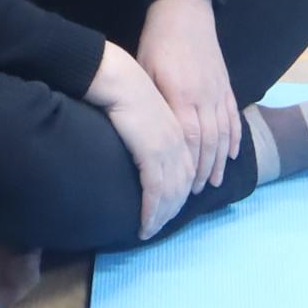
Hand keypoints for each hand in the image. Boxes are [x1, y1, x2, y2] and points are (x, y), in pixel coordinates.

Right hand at [89, 40, 197, 238]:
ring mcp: (168, 149)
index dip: (181, 192)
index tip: (170, 208)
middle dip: (172, 210)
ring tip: (149, 231)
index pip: (188, 169)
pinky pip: (156, 191)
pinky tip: (144, 225)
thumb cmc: (128, 87)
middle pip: (184, 185)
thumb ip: (151, 127)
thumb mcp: (148, 108)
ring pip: (172, 192)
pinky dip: (151, 211)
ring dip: (161, 216)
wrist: (120, 76)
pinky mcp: (152, 153)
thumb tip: (142, 141)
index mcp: (181, 130)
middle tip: (158, 227)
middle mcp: (180, 142)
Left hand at [136, 0, 240, 196]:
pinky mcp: (226, 86)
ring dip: (218, 162)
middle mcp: (205, 98)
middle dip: (201, 171)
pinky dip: (234, 139)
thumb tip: (149, 137)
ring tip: (212, 183)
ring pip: (223, 134)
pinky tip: (230, 156)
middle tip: (192, 194)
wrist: (185, 12)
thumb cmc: (157, 43)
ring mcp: (219, 93)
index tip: (178, 187)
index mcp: (182, 95)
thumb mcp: (145, 71)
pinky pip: (233, 117)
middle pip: (208, 143)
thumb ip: (152, 103)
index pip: (189, 139)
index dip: (186, 166)